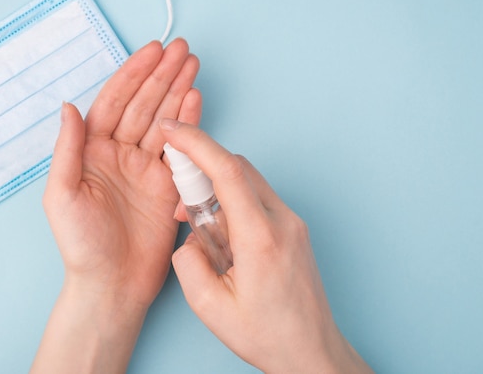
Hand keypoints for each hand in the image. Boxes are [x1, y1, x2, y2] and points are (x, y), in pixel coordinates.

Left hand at [31, 39, 201, 373]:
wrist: (112, 284)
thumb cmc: (81, 246)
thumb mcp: (61, 196)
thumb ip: (67, 150)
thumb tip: (69, 106)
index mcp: (92, 152)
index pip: (115, 102)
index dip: (134, 74)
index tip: (153, 51)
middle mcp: (120, 154)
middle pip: (143, 105)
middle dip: (162, 75)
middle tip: (183, 49)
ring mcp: (146, 168)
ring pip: (164, 120)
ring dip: (178, 91)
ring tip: (193, 64)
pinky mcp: (168, 185)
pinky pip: (180, 148)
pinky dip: (189, 123)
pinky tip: (196, 100)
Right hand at [160, 120, 372, 373]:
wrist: (310, 351)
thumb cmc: (267, 334)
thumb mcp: (209, 307)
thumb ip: (187, 262)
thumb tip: (187, 236)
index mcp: (261, 238)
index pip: (228, 171)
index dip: (196, 143)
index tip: (172, 131)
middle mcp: (282, 221)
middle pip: (238, 167)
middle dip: (201, 170)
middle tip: (179, 198)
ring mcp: (292, 222)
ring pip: (248, 181)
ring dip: (217, 190)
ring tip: (201, 228)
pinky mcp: (293, 227)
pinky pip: (257, 197)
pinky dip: (232, 202)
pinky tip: (222, 235)